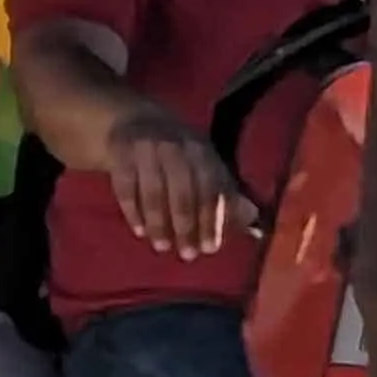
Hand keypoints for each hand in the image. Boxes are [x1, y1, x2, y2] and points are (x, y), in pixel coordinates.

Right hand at [102, 109, 254, 260]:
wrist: (135, 121)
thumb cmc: (179, 157)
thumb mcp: (206, 170)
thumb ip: (228, 201)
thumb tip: (257, 233)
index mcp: (202, 151)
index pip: (210, 187)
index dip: (212, 218)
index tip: (210, 249)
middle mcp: (176, 146)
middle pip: (182, 189)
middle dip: (186, 224)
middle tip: (187, 254)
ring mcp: (146, 147)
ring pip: (153, 189)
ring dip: (158, 221)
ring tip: (162, 247)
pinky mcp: (120, 151)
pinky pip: (125, 185)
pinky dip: (132, 210)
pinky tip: (139, 231)